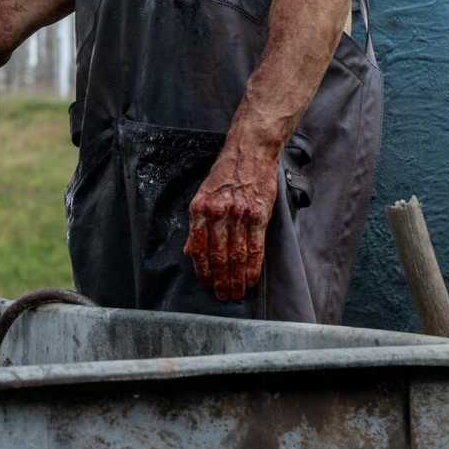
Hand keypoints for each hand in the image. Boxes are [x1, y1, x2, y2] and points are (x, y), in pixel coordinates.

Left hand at [183, 148, 276, 301]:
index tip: (205, 284)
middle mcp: (218, 212)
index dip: (202, 270)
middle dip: (220, 279)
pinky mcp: (259, 214)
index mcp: (199, 208)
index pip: (199, 247)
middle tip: (222, 296)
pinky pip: (255, 246)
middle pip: (218, 255)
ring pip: (236, 254)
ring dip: (236, 278)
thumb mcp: (202, 195)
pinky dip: (253, 266)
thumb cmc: (225, 175)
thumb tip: (190, 251)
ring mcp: (239, 214)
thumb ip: (197, 224)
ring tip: (236, 293)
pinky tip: (250, 279)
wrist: (249, 152)